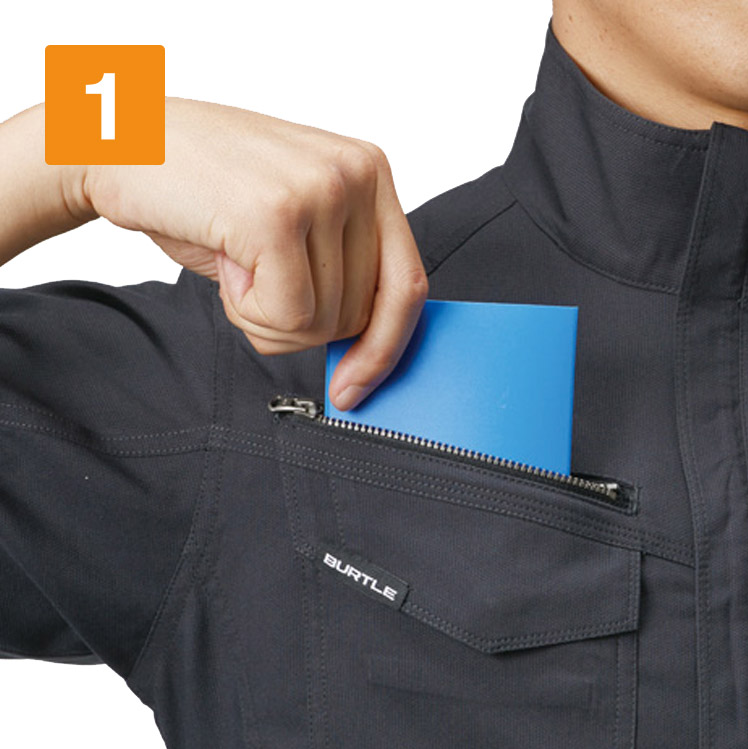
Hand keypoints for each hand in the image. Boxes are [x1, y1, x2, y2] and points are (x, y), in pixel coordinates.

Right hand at [81, 97, 428, 410]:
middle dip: (301, 322)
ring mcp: (322, 189)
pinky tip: (225, 261)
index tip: (356, 388)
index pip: (408, 285)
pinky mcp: (279, 215)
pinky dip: (247, 310)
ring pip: (322, 322)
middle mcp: (357, 173)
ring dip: (265, 314)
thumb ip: (341, 268)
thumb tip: (371, 352)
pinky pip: (288, 316)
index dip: (386, 349)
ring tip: (236, 258)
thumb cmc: (204, 191)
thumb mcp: (295, 220)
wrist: (119, 143)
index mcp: (371, 172)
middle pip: (360, 315)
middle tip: (255, 275)